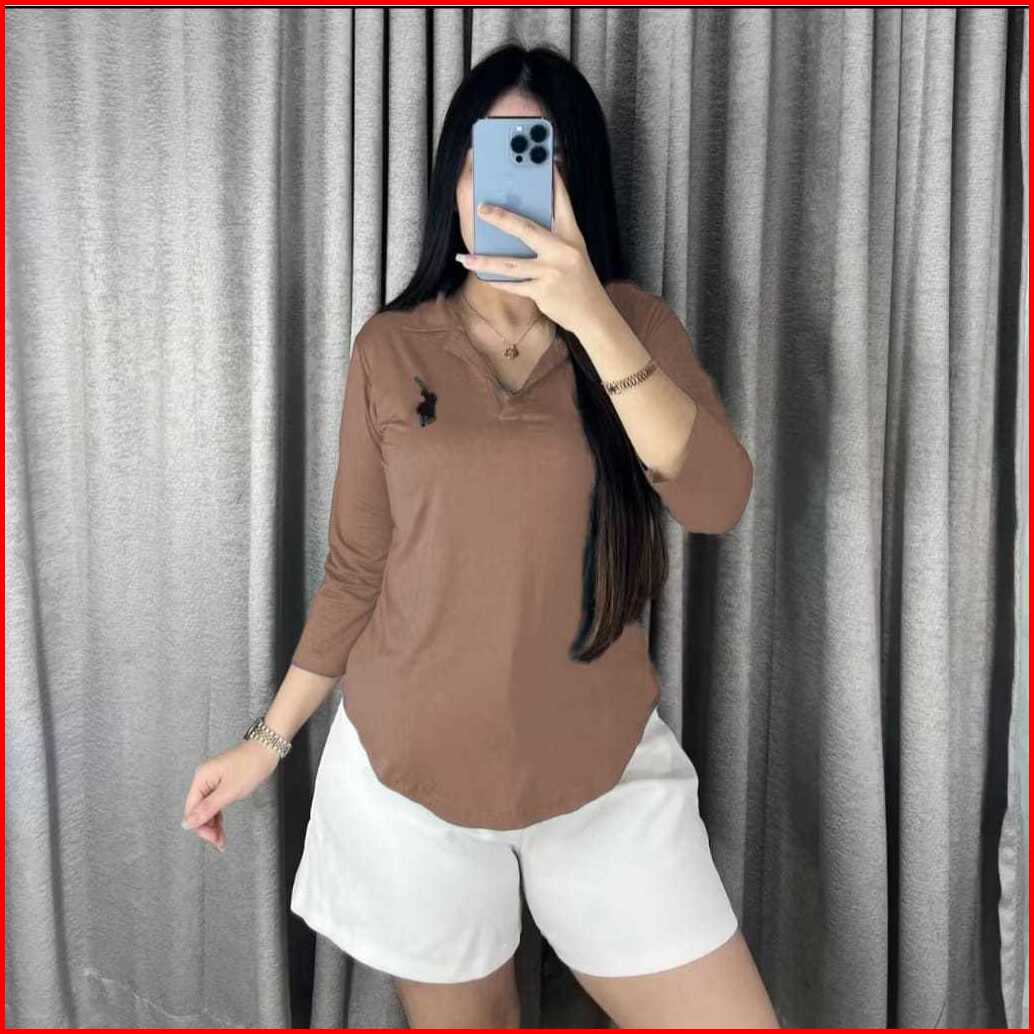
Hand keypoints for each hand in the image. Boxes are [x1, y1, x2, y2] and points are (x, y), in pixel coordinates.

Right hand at [180, 740, 279, 851]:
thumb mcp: (229, 791)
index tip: (212, 838)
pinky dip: (218, 816)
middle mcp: (204, 779)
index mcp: (201, 778)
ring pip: (207, 809)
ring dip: (213, 825)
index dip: (200, 827)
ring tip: (220, 839)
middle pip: (198, 810)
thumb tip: (186, 823)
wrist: (267, 749)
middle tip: (218, 841)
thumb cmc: (251, 765)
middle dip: (207, 827)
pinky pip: (215, 803)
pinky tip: (221, 827)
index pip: (192, 809)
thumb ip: (208, 808)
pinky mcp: (221, 783)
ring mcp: (213, 781)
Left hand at [456, 164, 613, 336]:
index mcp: (571, 235)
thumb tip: (522, 224)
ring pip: (512, 264)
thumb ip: (552, 236)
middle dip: (502, 218)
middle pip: (527, 230)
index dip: (553, 182)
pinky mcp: (543, 292)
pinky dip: (497, 281)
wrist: (592, 313)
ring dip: (485, 261)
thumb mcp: (573, 252)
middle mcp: (562, 250)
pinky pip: (514, 286)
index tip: (542, 163)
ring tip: (465, 258)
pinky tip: (481, 276)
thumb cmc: (579, 280)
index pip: (561, 202)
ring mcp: (552, 272)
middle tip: (481, 208)